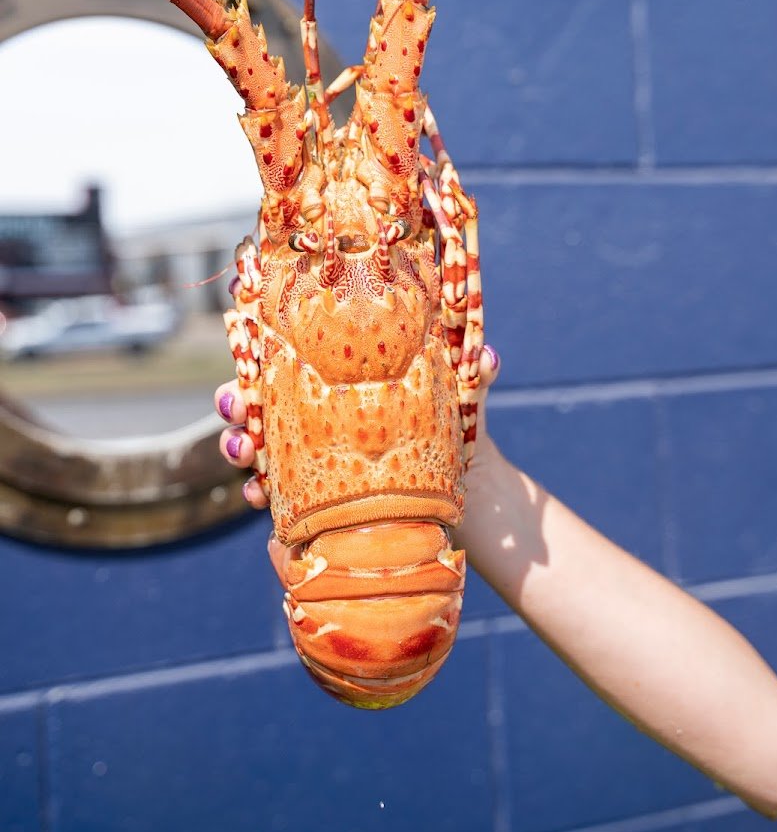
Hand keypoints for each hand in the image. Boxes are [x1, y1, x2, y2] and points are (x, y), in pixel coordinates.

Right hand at [214, 344, 501, 574]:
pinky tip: (256, 497)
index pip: (294, 354)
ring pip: (259, 445)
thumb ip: (474, 377)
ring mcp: (316, 455)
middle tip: (233, 403)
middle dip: (236, 399)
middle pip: (263, 399)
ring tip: (240, 452)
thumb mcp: (464, 400)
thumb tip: (487, 356)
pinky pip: (276, 494)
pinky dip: (259, 493)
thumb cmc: (461, 431)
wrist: (474, 498)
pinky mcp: (318, 497)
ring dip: (237, 445)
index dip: (261, 344)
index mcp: (346, 379)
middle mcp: (323, 414)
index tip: (243, 333)